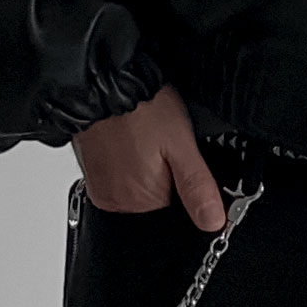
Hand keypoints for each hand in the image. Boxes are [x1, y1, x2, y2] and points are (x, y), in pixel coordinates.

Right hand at [71, 82, 226, 232]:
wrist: (103, 83)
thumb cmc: (141, 107)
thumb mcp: (181, 144)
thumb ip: (197, 187)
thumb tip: (214, 222)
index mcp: (142, 201)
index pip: (179, 207)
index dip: (187, 182)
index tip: (183, 157)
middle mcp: (118, 201)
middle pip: (158, 197)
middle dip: (168, 174)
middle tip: (164, 143)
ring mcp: (102, 187)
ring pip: (138, 186)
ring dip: (147, 168)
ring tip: (146, 138)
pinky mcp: (92, 172)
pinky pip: (118, 176)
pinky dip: (128, 162)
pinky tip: (131, 140)